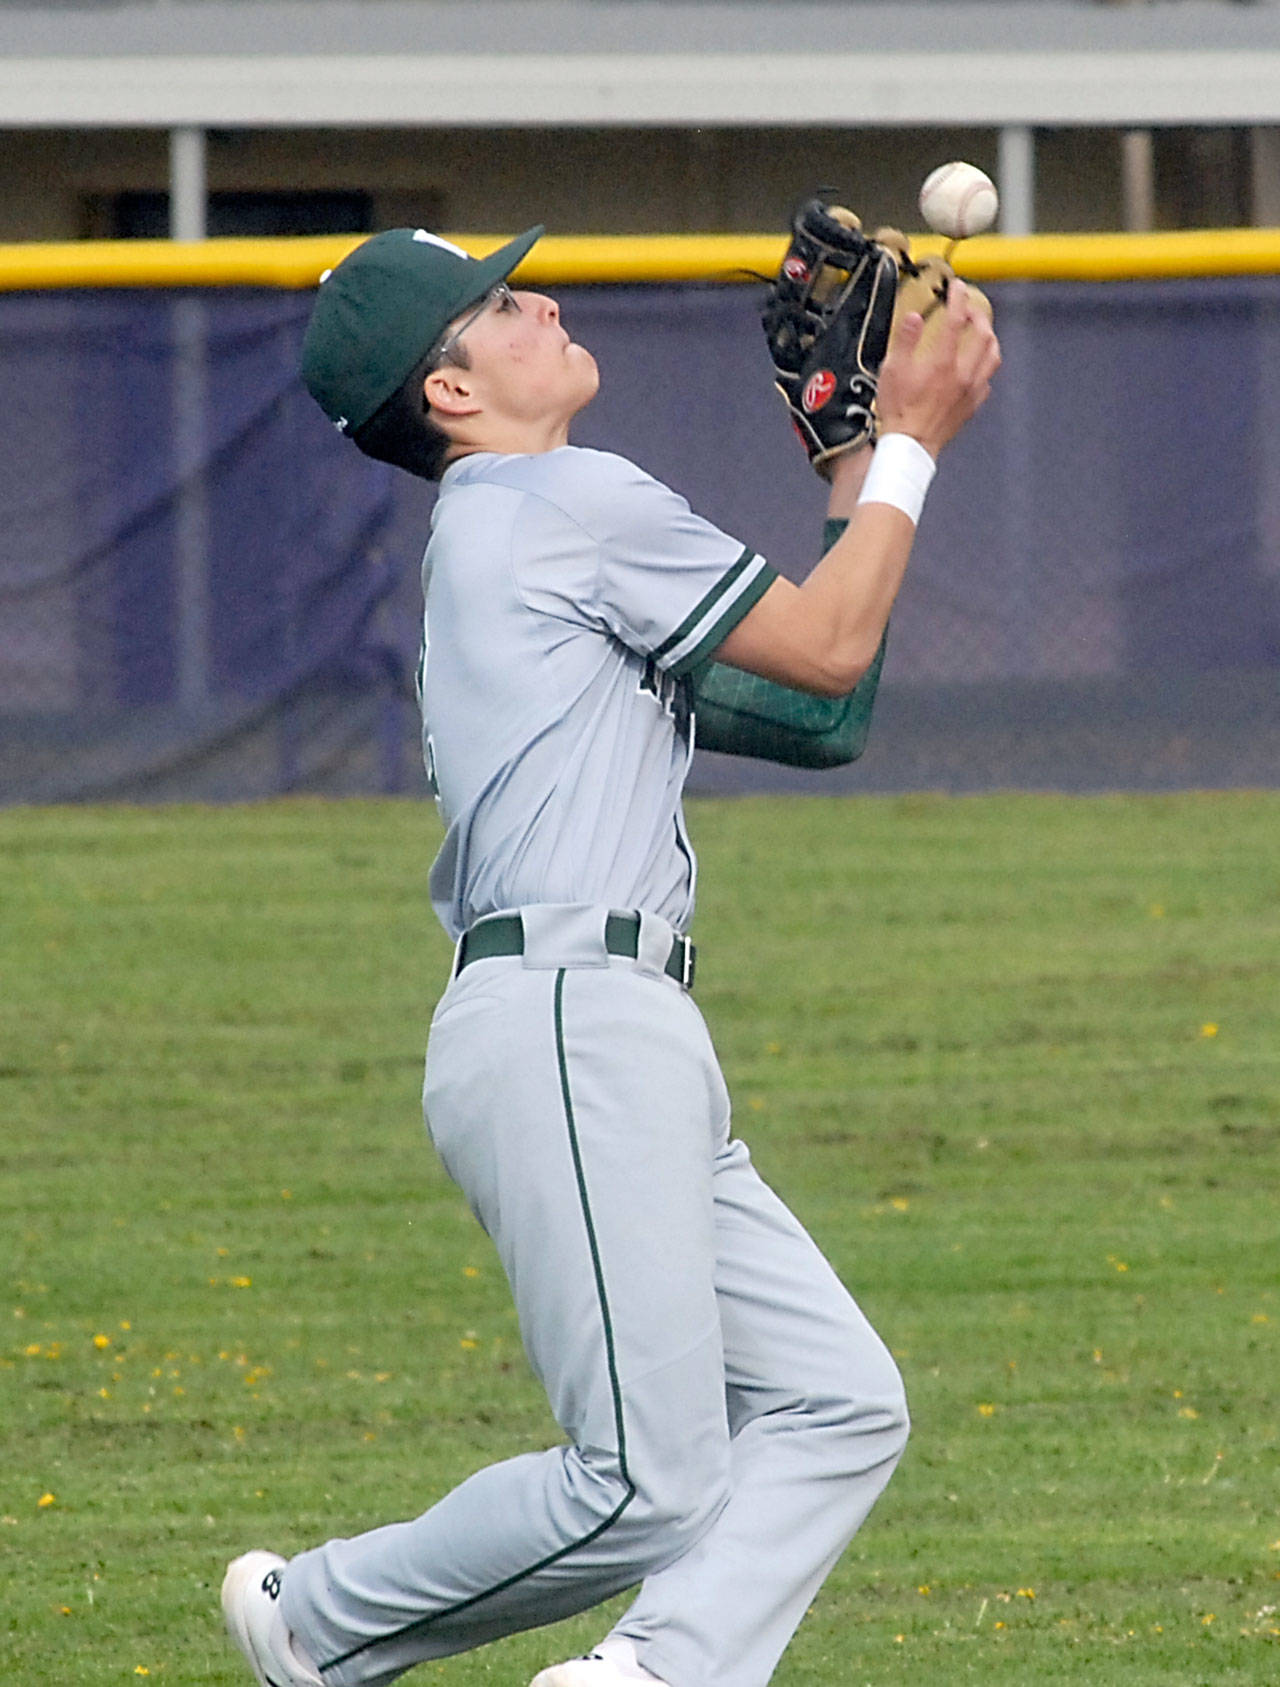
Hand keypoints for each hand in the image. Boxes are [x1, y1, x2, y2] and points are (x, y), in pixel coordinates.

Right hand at [875, 279, 1000, 458]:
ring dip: (989, 338)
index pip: (956, 319)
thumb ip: (905, 340)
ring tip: (980, 331)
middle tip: (967, 309)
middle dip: (977, 315)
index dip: (958, 297)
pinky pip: (987, 379)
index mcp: (943, 362)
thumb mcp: (892, 371)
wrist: (911, 446)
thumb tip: (914, 318)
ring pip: (992, 355)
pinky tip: (975, 364)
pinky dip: (984, 365)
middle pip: (983, 334)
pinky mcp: (972, 405)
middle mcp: (962, 373)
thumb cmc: (899, 413)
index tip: (957, 287)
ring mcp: (971, 390)